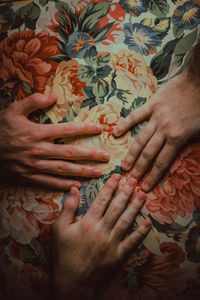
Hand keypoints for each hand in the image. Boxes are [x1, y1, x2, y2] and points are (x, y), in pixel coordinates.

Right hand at [0, 93, 109, 188]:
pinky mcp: (28, 177)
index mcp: (36, 133)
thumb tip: (54, 97)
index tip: (99, 128)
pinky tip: (76, 186)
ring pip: (63, 170)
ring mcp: (34, 166)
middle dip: (90, 155)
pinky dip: (63, 185)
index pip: (66, 129)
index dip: (84, 128)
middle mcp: (38, 150)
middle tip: (106, 157)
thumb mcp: (13, 110)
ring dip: (81, 171)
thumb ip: (33, 101)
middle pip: (69, 153)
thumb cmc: (0, 129)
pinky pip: (48, 182)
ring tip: (98, 173)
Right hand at [52, 174, 150, 298]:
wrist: (72, 282)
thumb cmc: (64, 254)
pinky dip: (141, 232)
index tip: (117, 176)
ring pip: (126, 220)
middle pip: (117, 207)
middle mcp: (101, 230)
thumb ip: (67, 207)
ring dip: (136, 207)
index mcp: (87, 222)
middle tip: (134, 180)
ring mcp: (112, 243)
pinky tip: (148, 222)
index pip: (102, 199)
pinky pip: (132, 242)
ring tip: (142, 194)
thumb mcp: (59, 229)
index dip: (110, 186)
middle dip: (126, 191)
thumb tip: (73, 188)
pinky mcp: (118, 256)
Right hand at [113, 69, 199, 191]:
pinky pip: (136, 116)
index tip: (145, 188)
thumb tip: (181, 155)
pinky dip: (125, 124)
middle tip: (130, 181)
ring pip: (140, 139)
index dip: (153, 177)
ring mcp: (155, 117)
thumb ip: (190, 143)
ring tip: (124, 166)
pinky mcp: (151, 105)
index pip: (162, 162)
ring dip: (131, 154)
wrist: (199, 80)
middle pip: (148, 154)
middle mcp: (164, 130)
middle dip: (139, 170)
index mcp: (178, 138)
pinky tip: (116, 133)